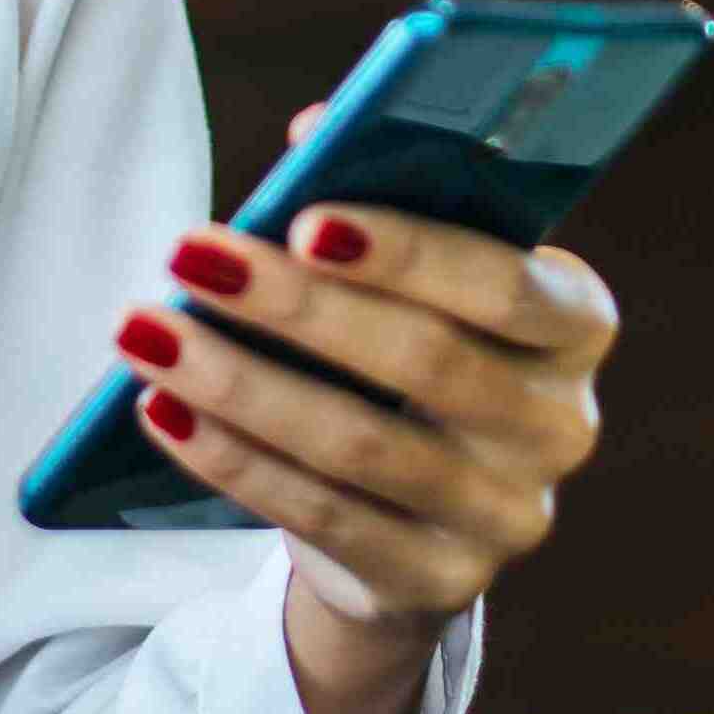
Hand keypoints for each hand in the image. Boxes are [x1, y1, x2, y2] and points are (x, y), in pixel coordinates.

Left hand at [111, 102, 619, 713]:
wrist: (408, 507)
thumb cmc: (394, 345)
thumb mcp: (400, 272)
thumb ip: (370, 195)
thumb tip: (318, 130)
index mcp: (571, 323)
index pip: (508, 285)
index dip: (408, 252)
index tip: (301, 216)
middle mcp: (559, 426)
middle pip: (423, 361)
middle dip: (292, 305)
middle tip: (185, 253)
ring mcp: (506, 517)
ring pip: (360, 445)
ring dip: (237, 382)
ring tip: (142, 330)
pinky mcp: (437, 583)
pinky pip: (323, 517)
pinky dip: (232, 460)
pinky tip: (161, 409)